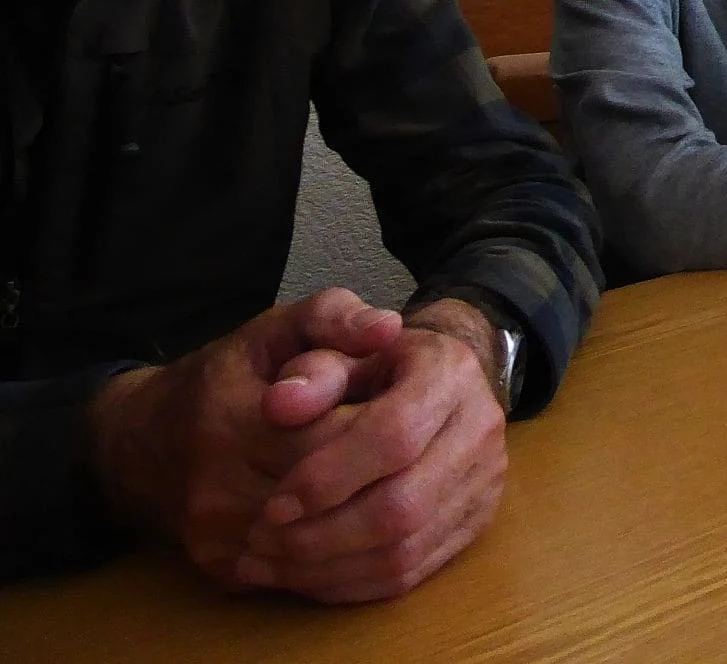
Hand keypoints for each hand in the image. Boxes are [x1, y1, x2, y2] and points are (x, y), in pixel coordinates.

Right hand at [87, 288, 402, 590]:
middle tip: (415, 454)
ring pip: (319, 544)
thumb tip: (388, 326)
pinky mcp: (224, 572)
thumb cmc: (228, 377)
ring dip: (367, 521)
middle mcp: (212, 489)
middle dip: (379, 477)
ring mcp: (215, 538)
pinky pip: (301, 573)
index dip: (380, 430)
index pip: (329, 440)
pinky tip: (368, 523)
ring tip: (398, 485)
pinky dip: (342, 553)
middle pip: (327, 497)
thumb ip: (333, 318)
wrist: (146, 443)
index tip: (409, 412)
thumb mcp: (277, 329)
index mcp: (228, 421)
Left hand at [236, 298, 508, 603]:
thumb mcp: (338, 347)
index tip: (273, 503)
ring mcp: (487, 480)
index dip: (329, 477)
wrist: (434, 381)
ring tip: (268, 563)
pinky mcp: (476, 521)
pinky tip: (303, 575)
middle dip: (321, 535)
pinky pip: (411, 573)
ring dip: (327, 568)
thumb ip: (308, 371)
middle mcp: (482, 426)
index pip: (394, 436)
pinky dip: (349, 584)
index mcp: (451, 372)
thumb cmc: (373, 363)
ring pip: (405, 550)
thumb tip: (277, 404)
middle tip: (262, 541)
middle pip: (403, 505)